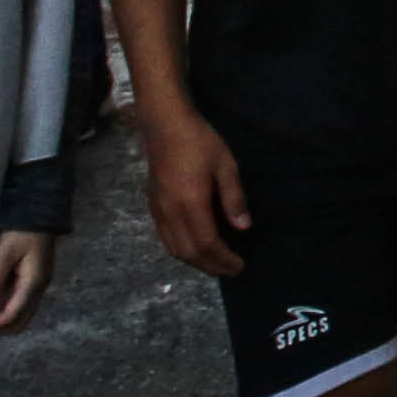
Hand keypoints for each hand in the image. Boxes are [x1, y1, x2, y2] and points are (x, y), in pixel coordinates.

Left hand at [0, 230, 57, 333]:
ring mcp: (37, 284)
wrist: (40, 212)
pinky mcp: (32, 278)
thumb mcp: (4, 254)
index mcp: (33, 285)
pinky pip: (16, 296)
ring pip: (17, 311)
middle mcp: (38, 289)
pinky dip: (0, 296)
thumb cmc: (22, 231)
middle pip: (19, 322)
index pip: (10, 317)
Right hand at [141, 100, 255, 279]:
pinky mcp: (153, 206)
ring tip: (215, 264)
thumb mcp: (225, 166)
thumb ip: (234, 199)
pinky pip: (165, 238)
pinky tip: (194, 248)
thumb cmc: (200, 142)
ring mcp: (158, 211)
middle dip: (211, 267)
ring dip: (195, 262)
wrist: (166, 125)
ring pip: (174, 249)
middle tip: (230, 271)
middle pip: (189, 253)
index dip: (224, 260)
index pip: (208, 244)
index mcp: (191, 204)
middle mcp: (171, 213)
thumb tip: (243, 228)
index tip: (240, 265)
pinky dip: (180, 250)